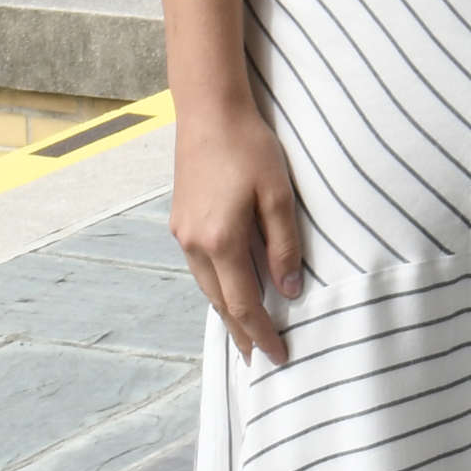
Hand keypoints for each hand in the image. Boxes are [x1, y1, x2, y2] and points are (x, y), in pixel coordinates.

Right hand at [169, 100, 304, 364]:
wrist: (209, 111)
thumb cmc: (249, 146)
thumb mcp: (278, 194)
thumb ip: (284, 245)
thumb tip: (289, 290)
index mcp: (221, 241)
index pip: (244, 304)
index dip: (262, 334)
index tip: (279, 356)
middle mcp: (195, 244)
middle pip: (220, 303)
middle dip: (242, 333)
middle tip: (259, 359)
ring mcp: (183, 233)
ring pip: (207, 287)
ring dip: (227, 311)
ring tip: (246, 333)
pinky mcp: (181, 221)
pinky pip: (201, 267)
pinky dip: (218, 286)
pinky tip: (230, 289)